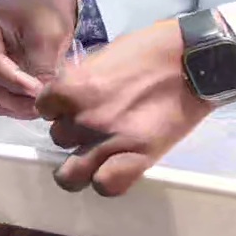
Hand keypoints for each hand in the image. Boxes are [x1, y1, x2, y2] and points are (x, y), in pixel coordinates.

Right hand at [0, 0, 78, 118]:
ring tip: (43, 105)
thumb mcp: (47, 35)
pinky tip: (33, 104)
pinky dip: (14, 105)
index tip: (42, 91)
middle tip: (45, 104)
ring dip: (16, 105)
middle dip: (17, 96)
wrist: (46, 4)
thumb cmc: (44, 12)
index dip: (16, 81)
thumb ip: (41, 67)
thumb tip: (42, 98)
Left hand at [37, 19, 213, 195]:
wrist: (191, 59)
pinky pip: (106, 185)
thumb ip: (78, 81)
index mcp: (71, 89)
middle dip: (71, 134)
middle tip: (90, 128)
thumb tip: (67, 96)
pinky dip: (106, 181)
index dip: (56, 109)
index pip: (44, 109)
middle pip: (58, 139)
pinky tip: (113, 169)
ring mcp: (109, 140)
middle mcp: (83, 118)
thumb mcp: (100, 58)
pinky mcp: (139, 157)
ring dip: (83, 163)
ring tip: (98, 155)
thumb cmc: (147, 50)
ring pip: (72, 172)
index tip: (70, 107)